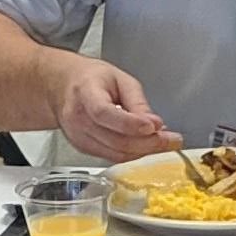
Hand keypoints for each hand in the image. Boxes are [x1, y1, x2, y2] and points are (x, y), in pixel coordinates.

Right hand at [53, 59, 175, 162]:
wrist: (64, 88)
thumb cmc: (91, 79)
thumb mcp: (119, 78)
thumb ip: (137, 102)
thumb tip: (155, 124)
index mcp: (85, 93)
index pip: (104, 113)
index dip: (130, 124)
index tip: (154, 126)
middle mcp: (78, 118)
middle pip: (115, 140)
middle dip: (148, 142)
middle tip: (171, 139)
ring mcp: (79, 137)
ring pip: (117, 153)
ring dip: (144, 150)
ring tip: (164, 142)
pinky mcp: (84, 149)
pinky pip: (113, 156)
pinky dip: (133, 153)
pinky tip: (146, 145)